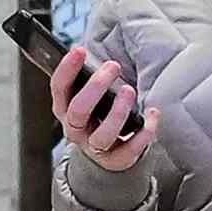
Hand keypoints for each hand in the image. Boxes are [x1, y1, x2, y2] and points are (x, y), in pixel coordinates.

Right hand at [50, 43, 155, 174]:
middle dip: (95, 87)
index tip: (80, 50)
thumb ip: (90, 79)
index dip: (67, 69)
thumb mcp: (88, 96)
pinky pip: (129, 150)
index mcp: (65, 109)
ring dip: (117, 112)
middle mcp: (76, 129)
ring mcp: (95, 147)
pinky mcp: (115, 160)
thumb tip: (100, 54)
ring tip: (129, 90)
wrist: (107, 152)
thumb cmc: (98, 115)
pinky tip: (152, 113)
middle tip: (113, 66)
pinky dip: (143, 132)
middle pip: (78, 112)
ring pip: (102, 135)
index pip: (59, 88)